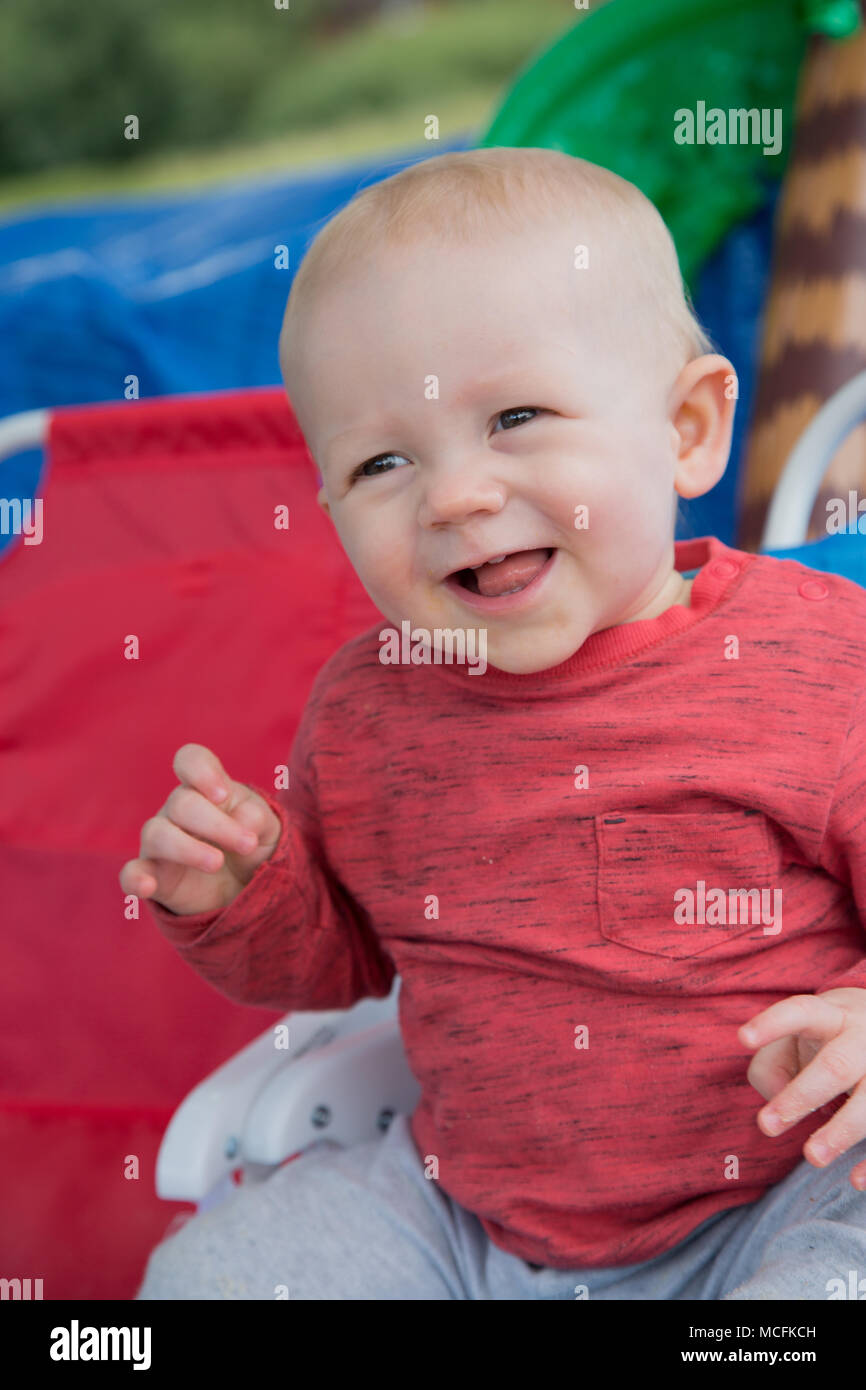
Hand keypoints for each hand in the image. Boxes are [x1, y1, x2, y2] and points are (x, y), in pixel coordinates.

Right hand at [119, 743, 281, 915]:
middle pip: (182, 803)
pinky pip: (131, 873)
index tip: (223, 795)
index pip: (191, 761)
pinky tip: (147, 886)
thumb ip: (257, 818)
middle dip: (216, 824)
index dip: (203, 772)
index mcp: (207, 788)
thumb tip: (241, 820)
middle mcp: (177, 810)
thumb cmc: (252, 845)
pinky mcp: (153, 876)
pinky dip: (135, 879)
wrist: (246, 887)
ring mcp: (161, 843)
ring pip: (157, 833)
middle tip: (247, 844)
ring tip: (216, 863)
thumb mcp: (267, 828)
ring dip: (188, 849)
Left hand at [737, 989, 865, 1189]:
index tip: (742, 1039)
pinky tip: (854, 1180)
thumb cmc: (827, 1039)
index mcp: (832, 1016)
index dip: (772, 1024)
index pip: (801, 1012)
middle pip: (836, 1066)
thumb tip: (777, 1098)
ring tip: (813, 1157)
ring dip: (843, 1132)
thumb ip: (771, 1065)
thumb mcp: (795, 1038)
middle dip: (802, 1097)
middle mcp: (864, 1038)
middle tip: (766, 1126)